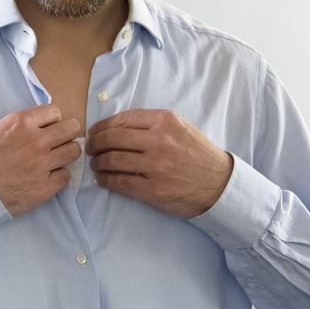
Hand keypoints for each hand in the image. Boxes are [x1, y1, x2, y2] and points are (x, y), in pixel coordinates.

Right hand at [0, 104, 81, 215]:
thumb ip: (14, 126)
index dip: (52, 119)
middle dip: (67, 132)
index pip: (54, 111)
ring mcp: (42, 164)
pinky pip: (66, 175)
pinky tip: (48, 176)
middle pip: (70, 128)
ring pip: (73, 151)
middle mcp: (35, 141)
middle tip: (60, 140)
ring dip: (66, 153)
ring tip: (56, 158)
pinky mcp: (45, 186)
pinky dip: (59, 176)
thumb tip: (29, 125)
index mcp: (20, 123)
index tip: (48, 127)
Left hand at [86, 109, 233, 217]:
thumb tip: (115, 126)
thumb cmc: (198, 154)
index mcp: (164, 121)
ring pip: (112, 160)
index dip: (101, 127)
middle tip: (90, 149)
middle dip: (94, 144)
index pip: (121, 119)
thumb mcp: (180, 127)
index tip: (94, 132)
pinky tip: (103, 179)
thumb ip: (151, 123)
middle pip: (111, 139)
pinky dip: (106, 180)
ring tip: (96, 164)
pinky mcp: (153, 189)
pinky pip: (119, 183)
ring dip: (98, 163)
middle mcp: (159, 141)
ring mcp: (155, 166)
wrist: (219, 184)